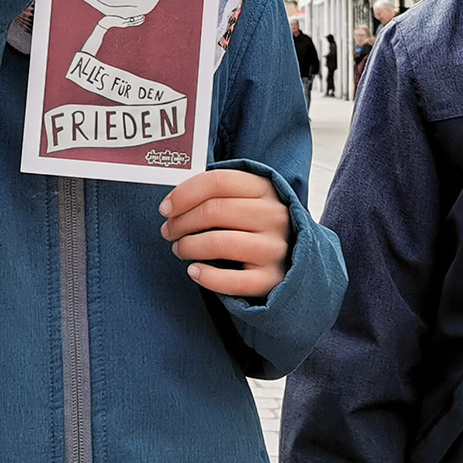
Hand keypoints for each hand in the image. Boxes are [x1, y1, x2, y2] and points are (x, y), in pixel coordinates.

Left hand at [159, 168, 290, 299]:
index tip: (165, 208)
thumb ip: (218, 194)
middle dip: (181, 222)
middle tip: (168, 231)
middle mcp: (273, 216)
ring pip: (219, 243)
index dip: (184, 193)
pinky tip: (194, 271)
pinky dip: (206, 276)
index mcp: (265, 190)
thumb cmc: (258, 227)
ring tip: (179, 249)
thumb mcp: (247, 201)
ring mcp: (274, 248)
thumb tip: (173, 202)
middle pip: (215, 210)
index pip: (218, 181)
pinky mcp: (272, 279)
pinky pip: (232, 281)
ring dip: (189, 246)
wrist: (297, 261)